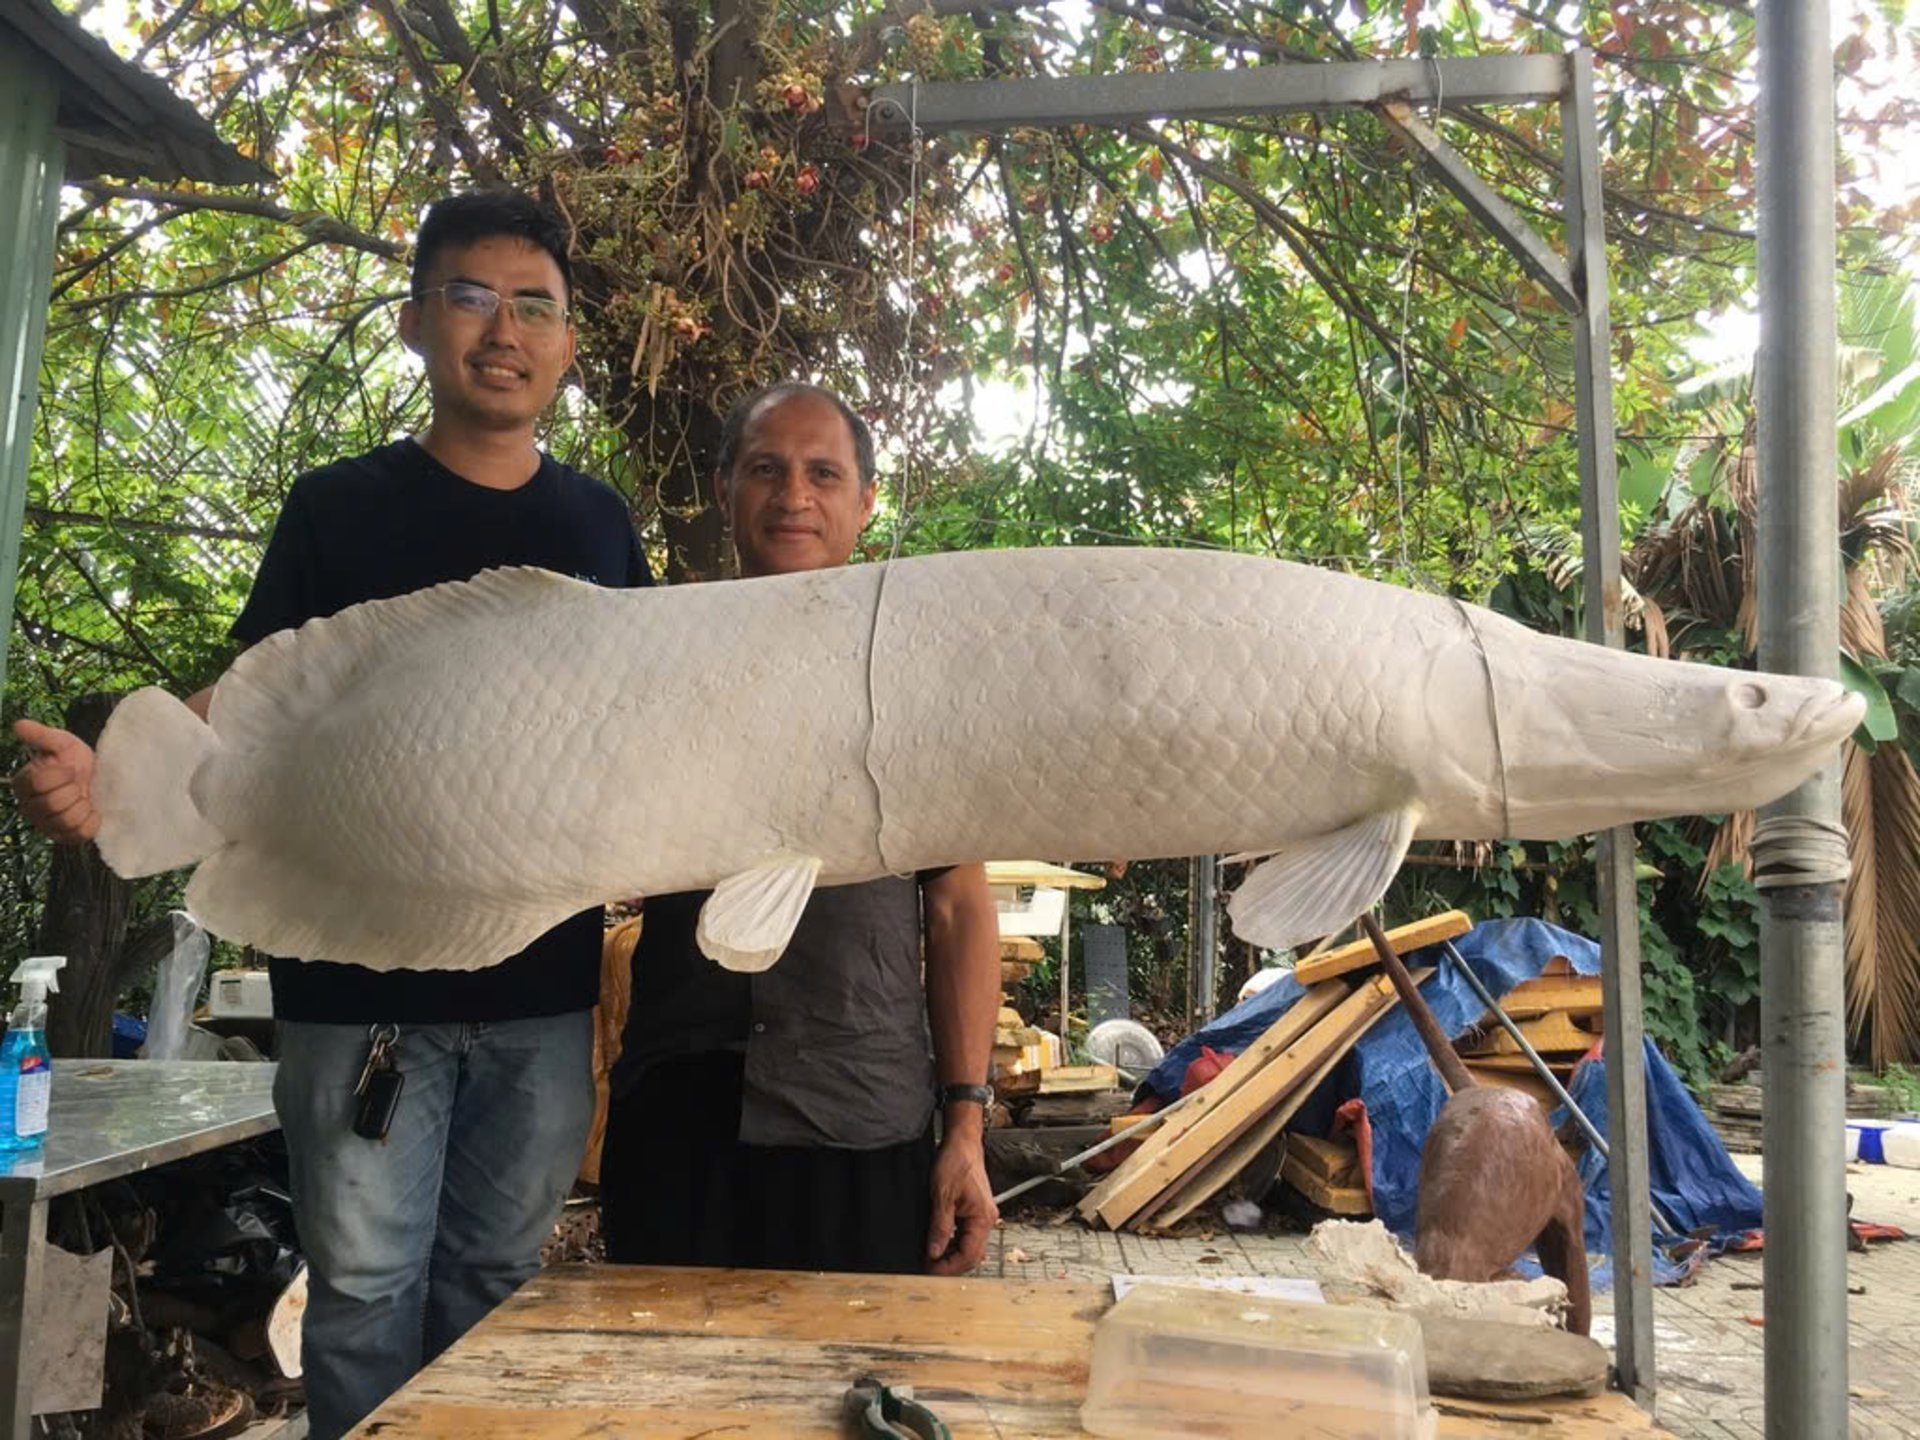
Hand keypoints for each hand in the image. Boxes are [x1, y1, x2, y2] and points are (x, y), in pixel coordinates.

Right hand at [10, 719, 100, 843]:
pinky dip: (91, 821)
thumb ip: (41, 736)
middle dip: (73, 789)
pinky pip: (80, 834)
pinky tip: (92, 810)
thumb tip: (19, 725)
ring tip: (84, 796)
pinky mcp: (65, 838)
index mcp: (23, 785)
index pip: (40, 783)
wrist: (99, 777)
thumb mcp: (61, 743)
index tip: (70, 768)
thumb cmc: (75, 760)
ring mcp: (46, 826)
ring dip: (83, 805)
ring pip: (66, 820)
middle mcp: (29, 808)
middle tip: (78, 784)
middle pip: (53, 804)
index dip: (62, 774)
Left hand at [925, 1125, 997, 1275]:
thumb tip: (934, 1252)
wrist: (962, 1142)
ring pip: (968, 1247)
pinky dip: (952, 1243)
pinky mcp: (974, 1211)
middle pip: (971, 1255)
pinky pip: (966, 1235)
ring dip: (950, 1254)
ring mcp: (981, 1216)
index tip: (929, 1270)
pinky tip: (938, 1243)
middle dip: (950, 1265)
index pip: (969, 1255)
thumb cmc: (956, 1161)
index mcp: (982, 1217)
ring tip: (930, 1257)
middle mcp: (986, 1219)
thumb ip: (940, 1227)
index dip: (949, 1267)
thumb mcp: (942, 1196)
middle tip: (927, 1268)